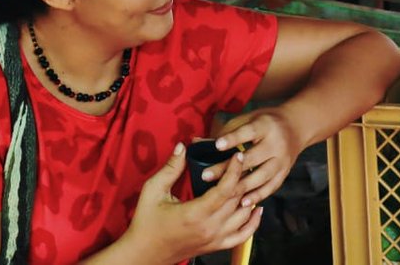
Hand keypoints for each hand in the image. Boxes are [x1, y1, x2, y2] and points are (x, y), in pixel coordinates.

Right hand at [121, 142, 261, 262]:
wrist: (143, 254)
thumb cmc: (146, 222)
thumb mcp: (152, 191)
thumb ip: (170, 168)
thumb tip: (182, 146)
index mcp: (196, 213)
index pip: (225, 189)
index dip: (235, 169)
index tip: (238, 154)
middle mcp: (210, 228)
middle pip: (237, 200)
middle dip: (243, 178)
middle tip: (245, 162)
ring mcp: (215, 239)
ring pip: (244, 216)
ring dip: (250, 197)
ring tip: (250, 179)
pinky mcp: (215, 246)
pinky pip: (242, 236)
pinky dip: (253, 223)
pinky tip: (256, 209)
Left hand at [210, 109, 303, 207]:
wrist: (297, 126)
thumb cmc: (265, 122)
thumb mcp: (249, 118)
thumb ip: (226, 130)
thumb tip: (197, 142)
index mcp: (267, 125)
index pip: (249, 132)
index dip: (233, 139)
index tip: (217, 145)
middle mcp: (277, 143)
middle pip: (252, 158)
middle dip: (228, 168)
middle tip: (206, 176)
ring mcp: (283, 160)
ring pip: (261, 176)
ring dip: (241, 186)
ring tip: (221, 194)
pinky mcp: (285, 173)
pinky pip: (271, 187)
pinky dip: (257, 196)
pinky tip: (243, 203)